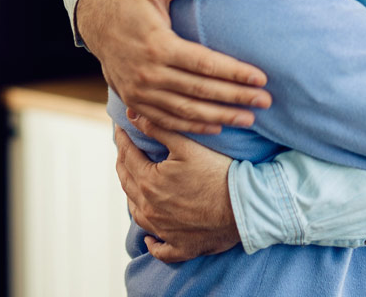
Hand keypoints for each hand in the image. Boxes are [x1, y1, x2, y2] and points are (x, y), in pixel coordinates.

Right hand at [76, 0, 271, 134]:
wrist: (94, 23)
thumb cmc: (130, 1)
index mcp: (158, 45)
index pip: (204, 64)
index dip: (234, 73)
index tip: (261, 78)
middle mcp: (149, 73)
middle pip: (200, 90)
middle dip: (235, 97)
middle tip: (265, 102)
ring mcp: (141, 91)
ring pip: (186, 110)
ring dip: (220, 116)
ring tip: (249, 119)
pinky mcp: (135, 102)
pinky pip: (167, 120)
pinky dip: (193, 126)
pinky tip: (217, 127)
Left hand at [115, 122, 239, 262]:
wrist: (244, 207)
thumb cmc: (218, 173)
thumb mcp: (187, 146)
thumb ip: (159, 129)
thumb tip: (133, 115)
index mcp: (149, 182)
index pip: (127, 156)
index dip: (123, 140)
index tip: (120, 128)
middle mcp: (150, 209)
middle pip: (128, 184)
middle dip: (124, 164)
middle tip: (124, 151)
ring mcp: (164, 231)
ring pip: (137, 214)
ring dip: (132, 198)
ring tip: (134, 185)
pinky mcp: (180, 247)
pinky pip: (159, 249)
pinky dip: (152, 242)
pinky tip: (150, 237)